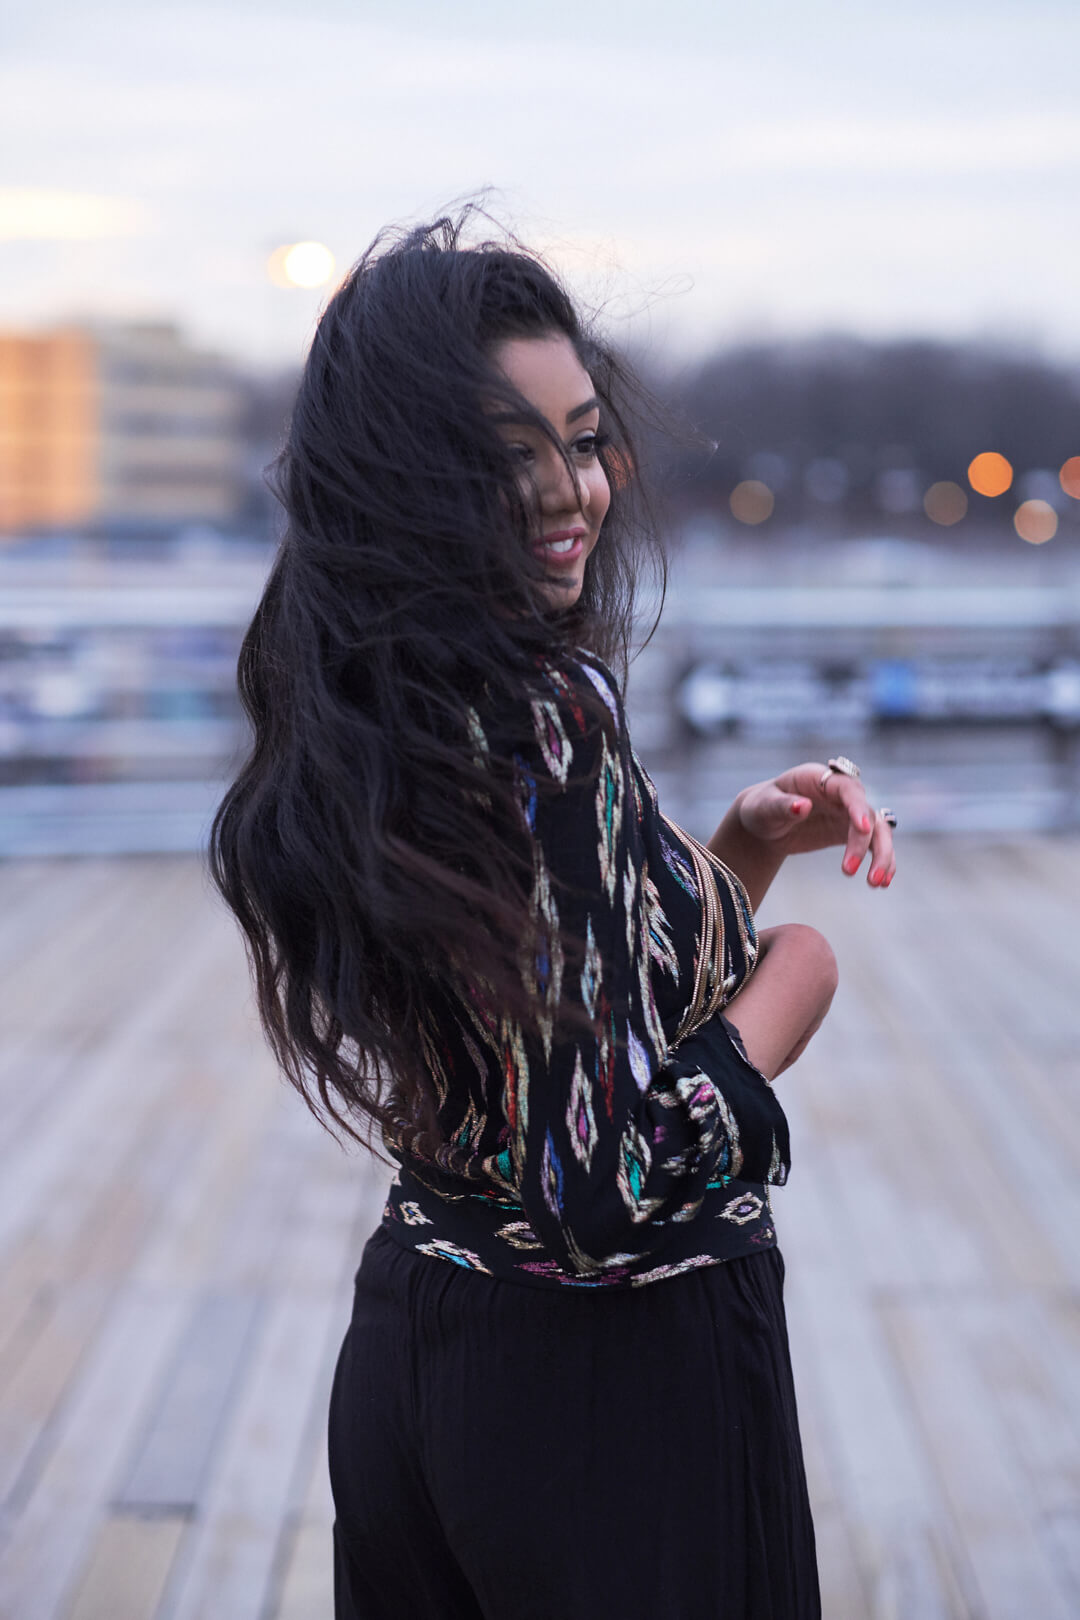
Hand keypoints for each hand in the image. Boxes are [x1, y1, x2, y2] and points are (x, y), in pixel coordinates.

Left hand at [734, 763, 895, 887]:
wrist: (764, 824)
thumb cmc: (761, 808)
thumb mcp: (764, 806)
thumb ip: (782, 805)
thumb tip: (802, 806)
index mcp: (820, 778)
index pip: (848, 789)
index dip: (858, 808)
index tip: (862, 830)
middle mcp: (841, 794)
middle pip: (868, 814)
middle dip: (868, 843)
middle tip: (850, 871)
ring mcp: (849, 813)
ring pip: (879, 831)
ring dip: (882, 856)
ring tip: (875, 883)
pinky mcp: (853, 833)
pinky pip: (875, 846)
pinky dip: (883, 862)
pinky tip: (882, 883)